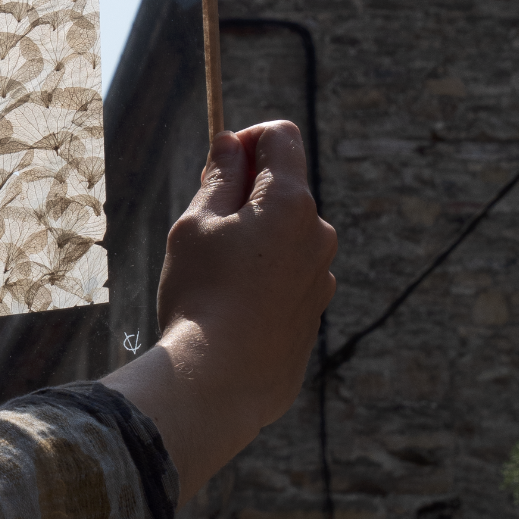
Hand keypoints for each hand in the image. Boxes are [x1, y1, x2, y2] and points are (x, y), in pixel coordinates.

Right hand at [104, 121, 336, 500]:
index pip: (281, 137)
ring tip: (213, 274)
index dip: (248, 138)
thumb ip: (219, 178)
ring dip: (257, 239)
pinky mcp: (314, 314)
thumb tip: (231, 144)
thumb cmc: (200, 295)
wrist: (220, 381)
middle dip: (248, 194)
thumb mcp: (196, 225)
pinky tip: (230, 307)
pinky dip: (264, 277)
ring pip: (287, 238)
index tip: (219, 161)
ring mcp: (322, 278)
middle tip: (203, 224)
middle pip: (285, 190)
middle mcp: (318, 235)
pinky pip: (289, 278)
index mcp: (291, 203)